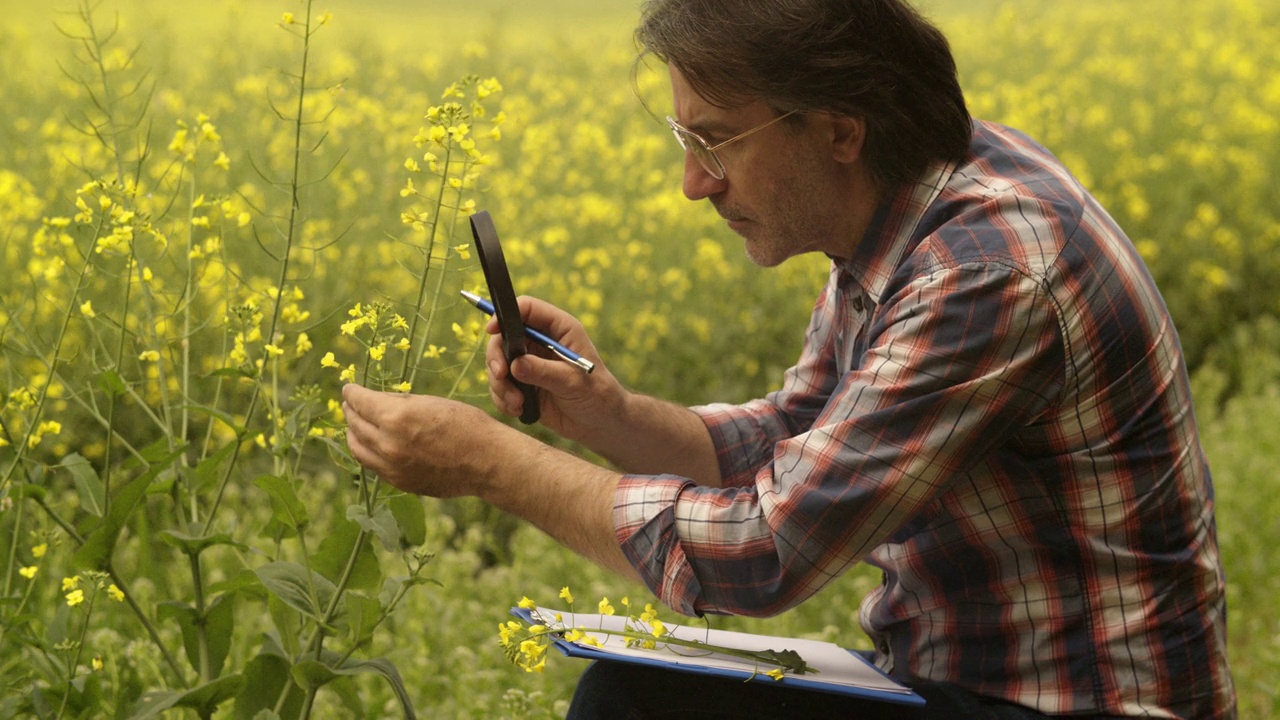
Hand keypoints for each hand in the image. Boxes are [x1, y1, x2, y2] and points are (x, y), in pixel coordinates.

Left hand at [342, 383, 519, 497]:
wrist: (486, 461)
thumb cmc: (465, 424)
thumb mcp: (431, 403)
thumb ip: (400, 403)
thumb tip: (377, 401)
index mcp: (397, 418)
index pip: (361, 402)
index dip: (352, 393)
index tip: (349, 389)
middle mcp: (389, 444)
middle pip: (356, 425)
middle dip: (351, 411)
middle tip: (350, 404)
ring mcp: (392, 467)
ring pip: (358, 448)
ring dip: (353, 433)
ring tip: (354, 425)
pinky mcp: (400, 482)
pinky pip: (373, 465)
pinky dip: (367, 451)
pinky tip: (371, 444)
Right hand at [485, 296, 627, 444]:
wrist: (600, 423)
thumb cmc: (597, 395)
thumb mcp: (572, 381)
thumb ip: (543, 371)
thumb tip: (514, 365)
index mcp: (559, 329)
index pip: (527, 309)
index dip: (506, 314)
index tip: (491, 330)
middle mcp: (541, 342)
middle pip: (503, 337)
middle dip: (497, 357)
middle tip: (501, 375)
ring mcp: (530, 363)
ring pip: (498, 364)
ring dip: (501, 385)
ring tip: (517, 403)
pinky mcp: (523, 384)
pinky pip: (500, 386)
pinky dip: (503, 398)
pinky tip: (519, 409)